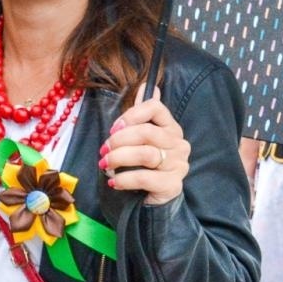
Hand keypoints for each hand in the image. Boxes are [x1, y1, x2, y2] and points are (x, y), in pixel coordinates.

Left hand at [101, 87, 190, 206]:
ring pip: (146, 154)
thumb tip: (147, 84)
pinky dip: (124, 179)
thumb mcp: (140, 137)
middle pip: (146, 132)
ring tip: (105, 165)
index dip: (131, 115)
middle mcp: (179, 144)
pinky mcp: (172, 185)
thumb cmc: (144, 164)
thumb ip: (141, 113)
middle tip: (103, 151)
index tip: (113, 128)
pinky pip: (145, 178)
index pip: (155, 108)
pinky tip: (113, 182)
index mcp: (171, 127)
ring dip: (119, 158)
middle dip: (119, 140)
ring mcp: (178, 165)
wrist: (152, 197)